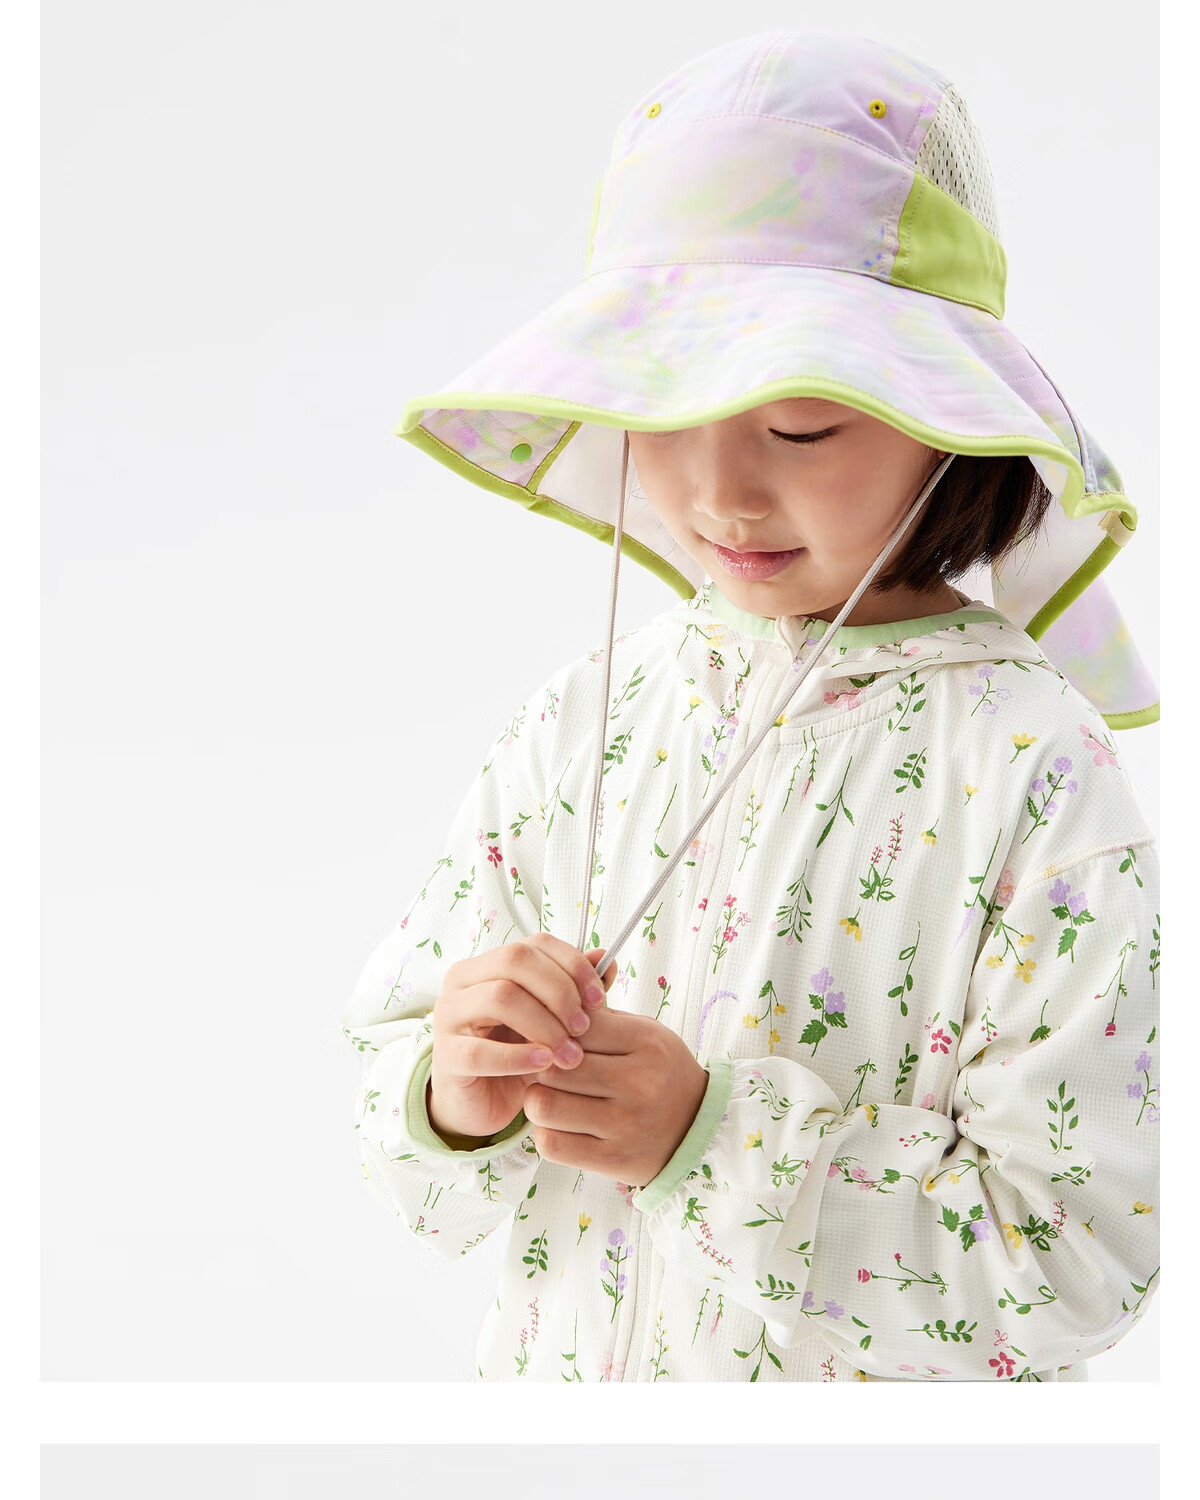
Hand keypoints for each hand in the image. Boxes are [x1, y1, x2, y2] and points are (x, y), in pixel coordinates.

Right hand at [428, 934, 615, 1142]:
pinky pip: (481, 1051)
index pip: (534, 944)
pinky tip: (544, 1063)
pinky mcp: (446, 1056)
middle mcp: (464, 981)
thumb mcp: (549, 1019)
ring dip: (544, 1026)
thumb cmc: (515, 1052)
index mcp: (489, 963)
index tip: (599, 998)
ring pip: (500, 998)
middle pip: (515, 960)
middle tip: (584, 1027)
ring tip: (570, 1054)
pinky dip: (518, 1057)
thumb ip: (574, 990)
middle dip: (559, 992)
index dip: (572, 965)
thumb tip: (606, 959)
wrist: (480, 1101)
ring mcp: (449, 1016)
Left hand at [521, 1005, 710, 1188]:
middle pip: (554, 1067)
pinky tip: (561, 1125)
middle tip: (547, 1070)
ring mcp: (625, 1125)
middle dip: (541, 1067)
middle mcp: (638, 1083)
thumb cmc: (660, 1074)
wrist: (697, 1129)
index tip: (556, 1039)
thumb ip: (601, 1020)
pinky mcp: (614, 1160)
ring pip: (545, 1106)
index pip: (576, 1027)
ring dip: (539, 1101)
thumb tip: (552, 1006)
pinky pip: (553, 1144)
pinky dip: (547, 1133)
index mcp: (646, 1043)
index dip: (556, 1031)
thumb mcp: (644, 1034)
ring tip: (551, 1097)